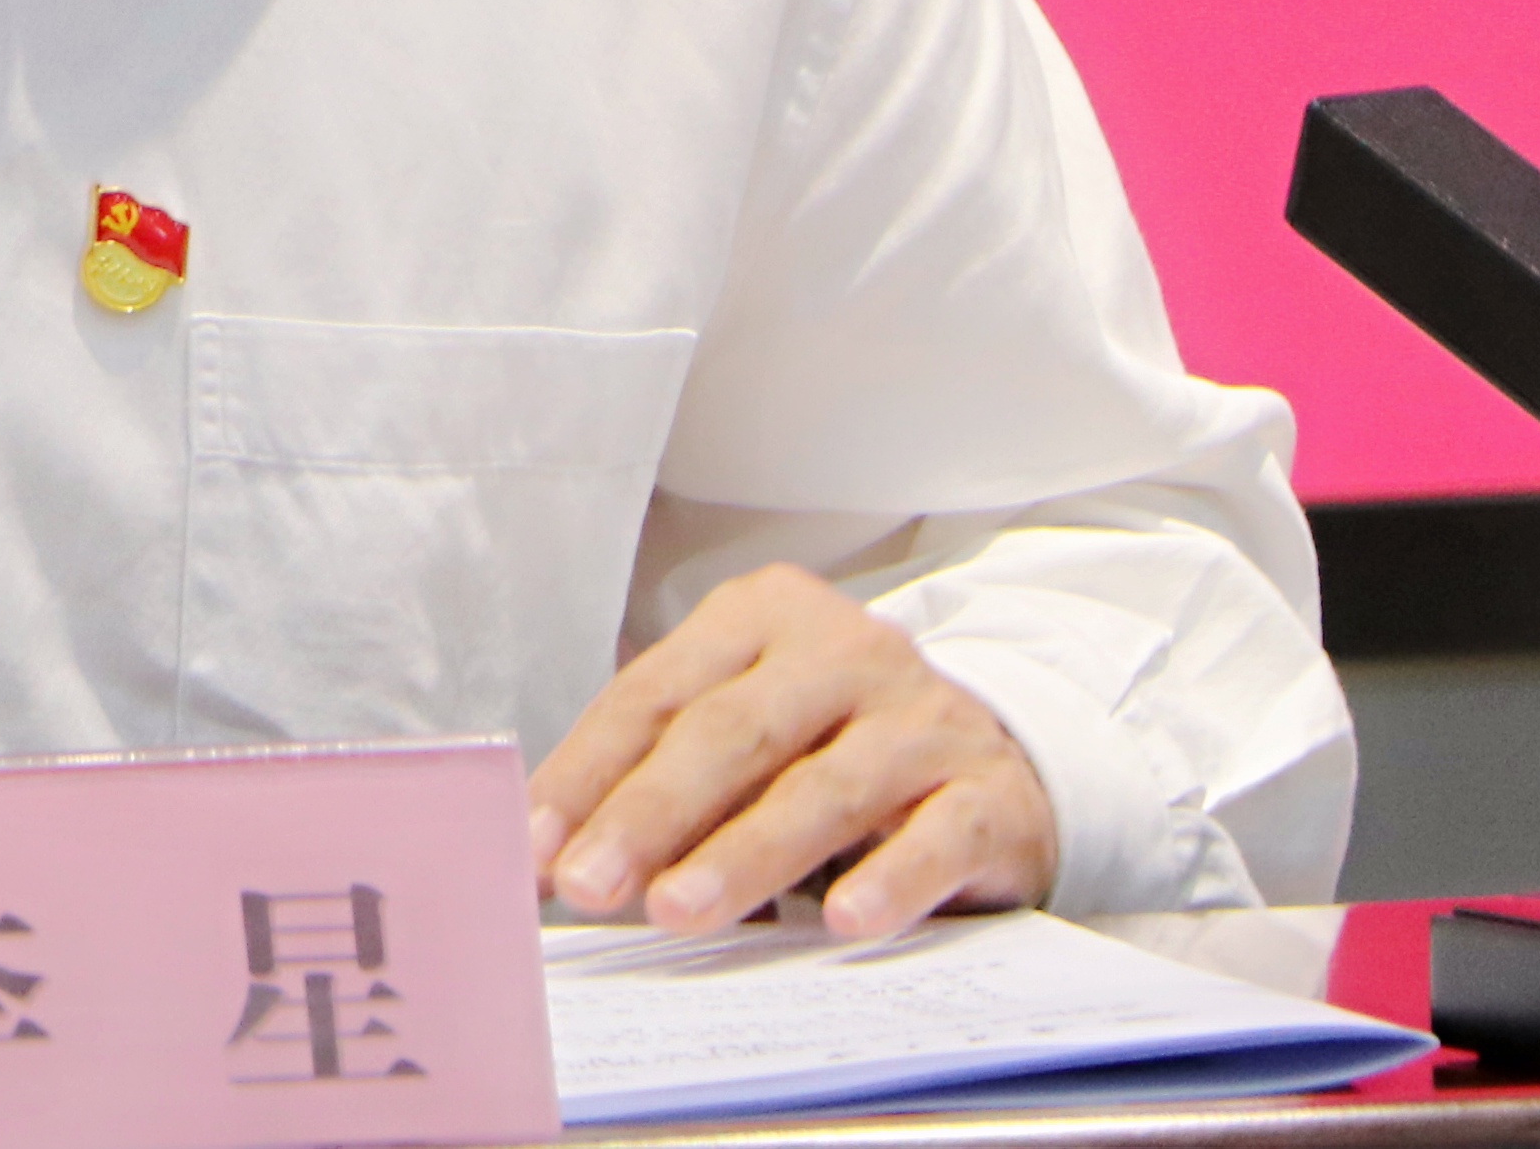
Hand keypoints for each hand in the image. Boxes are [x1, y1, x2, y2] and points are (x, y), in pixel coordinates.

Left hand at [528, 564, 1053, 942]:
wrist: (1002, 760)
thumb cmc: (835, 749)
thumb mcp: (751, 736)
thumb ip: (669, 778)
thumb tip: (561, 864)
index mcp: (762, 617)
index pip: (656, 693)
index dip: (589, 772)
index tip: (537, 844)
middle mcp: (844, 651)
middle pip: (730, 733)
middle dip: (650, 813)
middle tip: (591, 885)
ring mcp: (922, 718)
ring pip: (822, 788)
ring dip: (743, 855)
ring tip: (678, 911)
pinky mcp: (989, 792)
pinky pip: (936, 837)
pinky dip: (889, 878)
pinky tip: (843, 920)